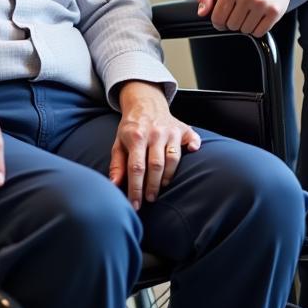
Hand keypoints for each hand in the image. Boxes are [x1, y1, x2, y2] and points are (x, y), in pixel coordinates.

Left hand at [111, 81, 200, 209]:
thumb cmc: (132, 128)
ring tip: (162, 187)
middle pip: (156, 165)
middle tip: (149, 199)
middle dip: (152, 186)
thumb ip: (117, 164)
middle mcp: (154, 133)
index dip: (135, 188)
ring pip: (173, 158)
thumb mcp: (119, 143)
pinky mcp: (183, 129)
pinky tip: (192, 152)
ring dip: (168, 176)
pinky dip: (194, 146)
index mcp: (136, 136)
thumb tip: (113, 185)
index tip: (135, 205)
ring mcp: (170, 130)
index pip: (136, 167)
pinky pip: (192, 139)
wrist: (145, 103)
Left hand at [195, 0, 291, 37]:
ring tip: (249, 12)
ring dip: (244, 26)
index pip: (217, 18)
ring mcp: (262, 4)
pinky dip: (256, 29)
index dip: (218, 21)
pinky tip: (258, 16)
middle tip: (238, 11)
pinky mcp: (275, 12)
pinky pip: (259, 32)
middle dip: (232, 22)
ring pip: (245, 30)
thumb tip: (201, 12)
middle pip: (231, 26)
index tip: (222, 17)